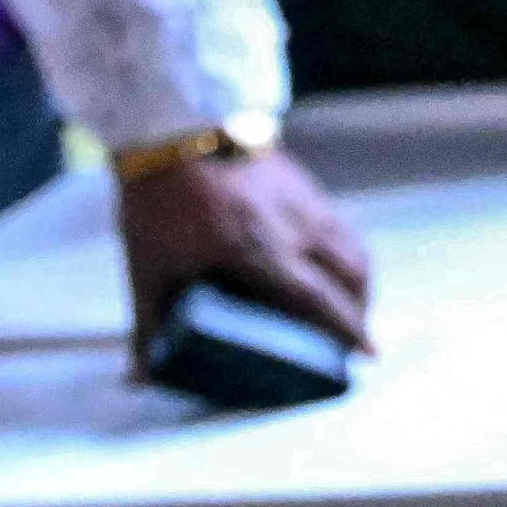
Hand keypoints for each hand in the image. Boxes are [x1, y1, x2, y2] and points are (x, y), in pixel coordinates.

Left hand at [117, 148, 373, 359]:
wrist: (177, 126)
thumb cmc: (159, 201)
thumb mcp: (146, 268)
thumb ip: (147, 325)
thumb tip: (137, 379)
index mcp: (259, 251)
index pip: (317, 298)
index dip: (346, 328)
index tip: (369, 352)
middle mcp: (294, 227)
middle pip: (351, 274)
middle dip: (361, 310)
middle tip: (354, 336)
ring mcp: (305, 202)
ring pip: (353, 247)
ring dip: (359, 281)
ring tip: (350, 304)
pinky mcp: (304, 185)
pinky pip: (341, 226)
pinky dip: (347, 252)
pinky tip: (330, 262)